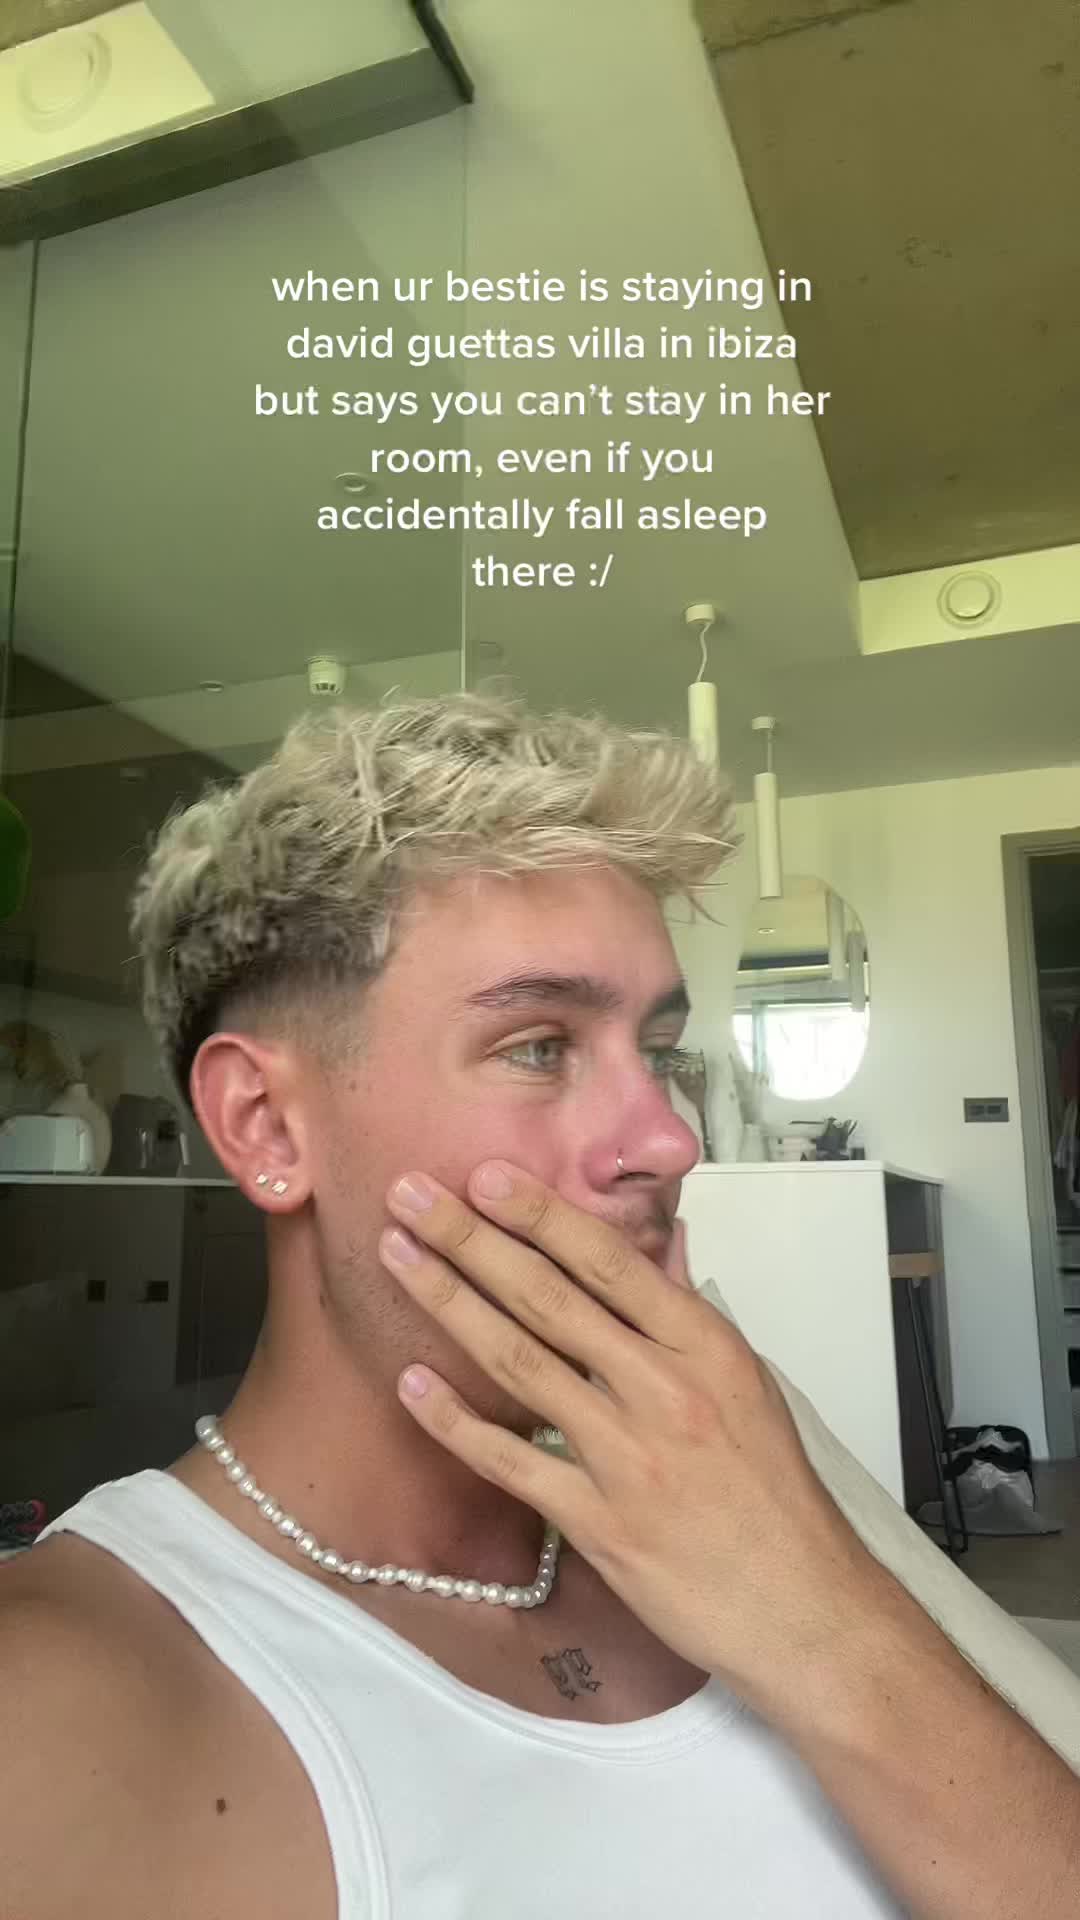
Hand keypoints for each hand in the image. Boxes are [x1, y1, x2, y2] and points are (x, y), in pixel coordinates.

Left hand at [381, 1162, 886, 1719]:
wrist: (802, 1607)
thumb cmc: (776, 1497)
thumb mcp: (748, 1386)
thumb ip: (684, 1321)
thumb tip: (652, 1253)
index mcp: (705, 1347)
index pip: (610, 1262)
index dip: (542, 1215)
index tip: (486, 1176)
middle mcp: (662, 1390)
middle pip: (549, 1298)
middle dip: (472, 1240)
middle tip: (411, 1195)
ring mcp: (626, 1456)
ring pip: (520, 1363)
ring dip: (450, 1303)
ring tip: (398, 1258)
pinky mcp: (597, 1522)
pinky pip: (512, 1461)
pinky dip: (457, 1423)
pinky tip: (412, 1385)